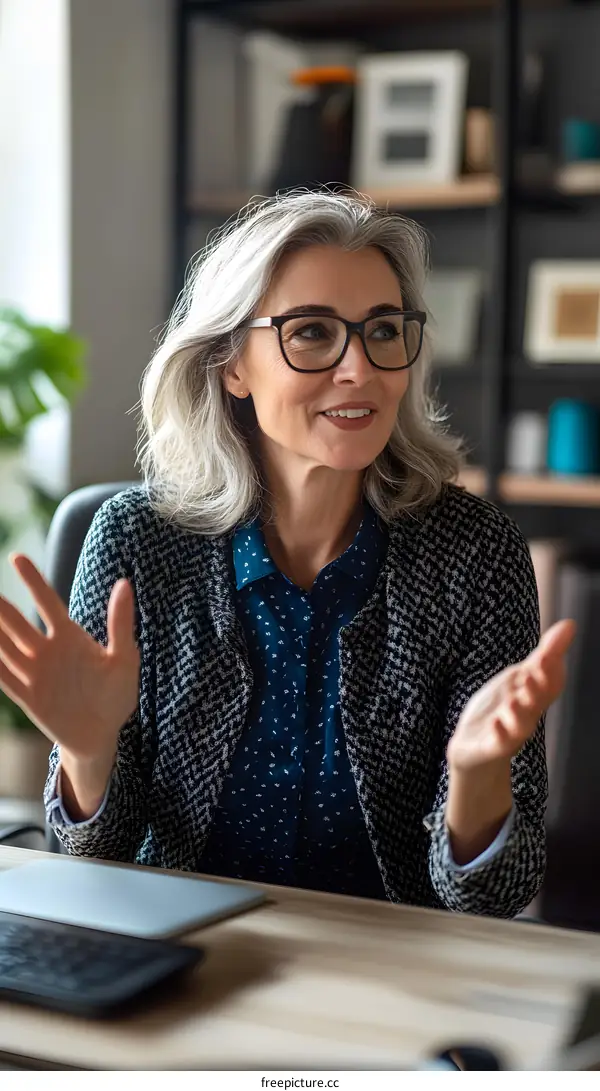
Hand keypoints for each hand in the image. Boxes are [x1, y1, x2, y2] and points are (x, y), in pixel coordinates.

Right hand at [0, 554, 139, 765]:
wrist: (104, 734)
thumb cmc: (116, 694)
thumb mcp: (124, 658)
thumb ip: (120, 622)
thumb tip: (124, 583)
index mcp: (70, 636)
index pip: (48, 602)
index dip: (33, 580)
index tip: (16, 557)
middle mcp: (47, 651)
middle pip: (17, 623)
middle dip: (1, 606)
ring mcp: (35, 674)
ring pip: (5, 647)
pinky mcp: (29, 698)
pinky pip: (4, 678)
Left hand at [447, 618, 575, 773]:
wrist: (473, 745)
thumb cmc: (501, 707)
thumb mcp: (519, 677)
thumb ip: (544, 656)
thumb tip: (570, 624)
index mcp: (534, 696)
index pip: (550, 683)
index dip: (551, 670)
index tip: (548, 654)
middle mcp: (527, 714)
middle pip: (537, 701)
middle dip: (538, 686)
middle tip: (535, 669)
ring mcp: (510, 732)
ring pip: (521, 725)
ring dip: (519, 712)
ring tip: (512, 700)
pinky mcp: (491, 747)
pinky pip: (499, 743)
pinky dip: (499, 733)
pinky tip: (494, 722)